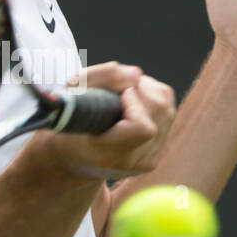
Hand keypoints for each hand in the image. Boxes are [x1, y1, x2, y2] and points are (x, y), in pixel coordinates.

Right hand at [37, 62, 175, 180]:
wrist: (72, 155)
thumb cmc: (68, 120)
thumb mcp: (73, 93)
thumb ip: (100, 78)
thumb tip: (136, 74)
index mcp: (106, 153)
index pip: (142, 128)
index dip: (134, 102)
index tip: (117, 94)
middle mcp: (130, 162)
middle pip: (158, 110)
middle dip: (141, 89)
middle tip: (118, 90)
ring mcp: (146, 161)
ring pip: (166, 108)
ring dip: (148, 91)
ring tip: (123, 96)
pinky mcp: (155, 155)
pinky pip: (168, 113)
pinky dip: (153, 99)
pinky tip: (133, 105)